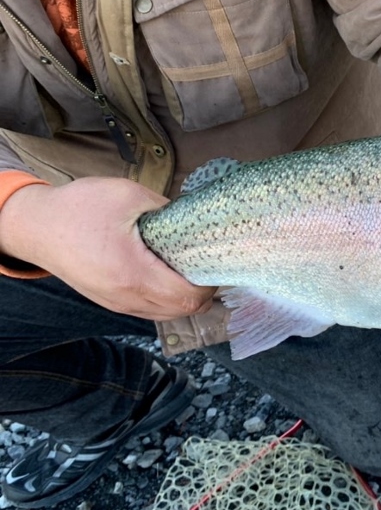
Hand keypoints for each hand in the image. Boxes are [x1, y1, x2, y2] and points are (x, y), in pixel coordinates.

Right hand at [0, 177, 214, 320]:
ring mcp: (118, 304)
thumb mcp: (129, 196)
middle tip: (208, 262)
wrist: (36, 226)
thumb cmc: (78, 209)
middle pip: (184, 311)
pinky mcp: (111, 302)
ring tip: (190, 267)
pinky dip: (167, 298)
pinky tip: (170, 274)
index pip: (189, 296)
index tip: (215, 259)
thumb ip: (167, 210)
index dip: (210, 282)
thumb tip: (194, 221)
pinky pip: (150, 309)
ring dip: (186, 296)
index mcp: (133, 274)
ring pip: (168, 314)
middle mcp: (126, 297)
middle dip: (204, 290)